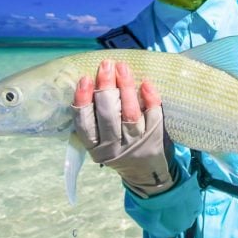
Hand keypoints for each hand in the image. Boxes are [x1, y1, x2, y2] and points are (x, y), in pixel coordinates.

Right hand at [72, 60, 174, 197]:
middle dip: (105, 87)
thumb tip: (91, 80)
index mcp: (95, 147)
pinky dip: (150, 99)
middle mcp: (113, 147)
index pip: (84, 123)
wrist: (145, 173)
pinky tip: (146, 83)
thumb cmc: (119, 148)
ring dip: (126, 88)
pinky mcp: (155, 138)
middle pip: (107, 115)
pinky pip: (153, 116)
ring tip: (122, 68)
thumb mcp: (101, 141)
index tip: (84, 79)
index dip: (83, 100)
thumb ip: (95, 119)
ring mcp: (135, 143)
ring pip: (130, 113)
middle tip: (105, 65)